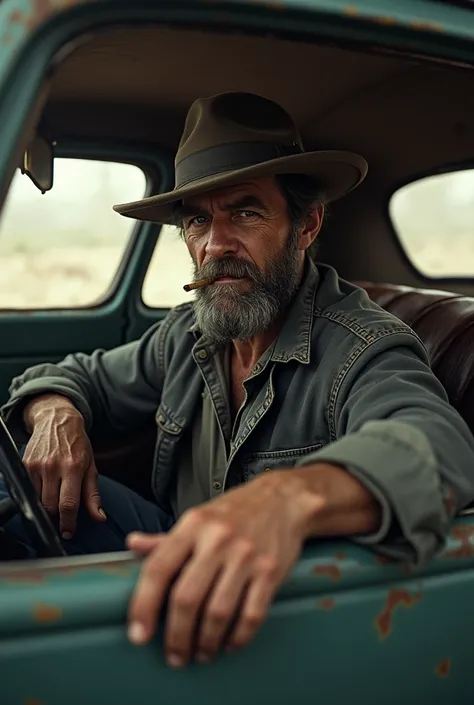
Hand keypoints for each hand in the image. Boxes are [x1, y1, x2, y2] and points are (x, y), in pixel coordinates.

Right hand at [23, 394, 105, 537]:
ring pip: (37, 500)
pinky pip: (28, 489)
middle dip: (57, 517)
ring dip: (46, 506)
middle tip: (63, 518)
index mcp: (73, 467)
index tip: (68, 532)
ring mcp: (37, 465)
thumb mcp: (91, 466)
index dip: (68, 523)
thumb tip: (99, 517)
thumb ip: (93, 494)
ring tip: (55, 500)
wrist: (57, 420)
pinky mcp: (25, 464)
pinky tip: (45, 488)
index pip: (68, 504)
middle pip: (50, 506)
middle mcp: (53, 466)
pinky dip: (36, 494)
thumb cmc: (77, 444)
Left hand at [126, 469, 320, 666]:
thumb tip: (132, 544)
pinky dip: (238, 637)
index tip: (138, 635)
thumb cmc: (236, 512)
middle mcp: (218, 539)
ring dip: (206, 642)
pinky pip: (251, 615)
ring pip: (218, 613)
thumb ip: (165, 539)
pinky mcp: (270, 571)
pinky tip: (230, 644)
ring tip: (201, 654)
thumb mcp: (198, 518)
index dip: (143, 605)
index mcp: (193, 526)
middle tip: (175, 656)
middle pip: (187, 598)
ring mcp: (246, 555)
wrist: (283, 500)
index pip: (159, 569)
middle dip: (176, 636)